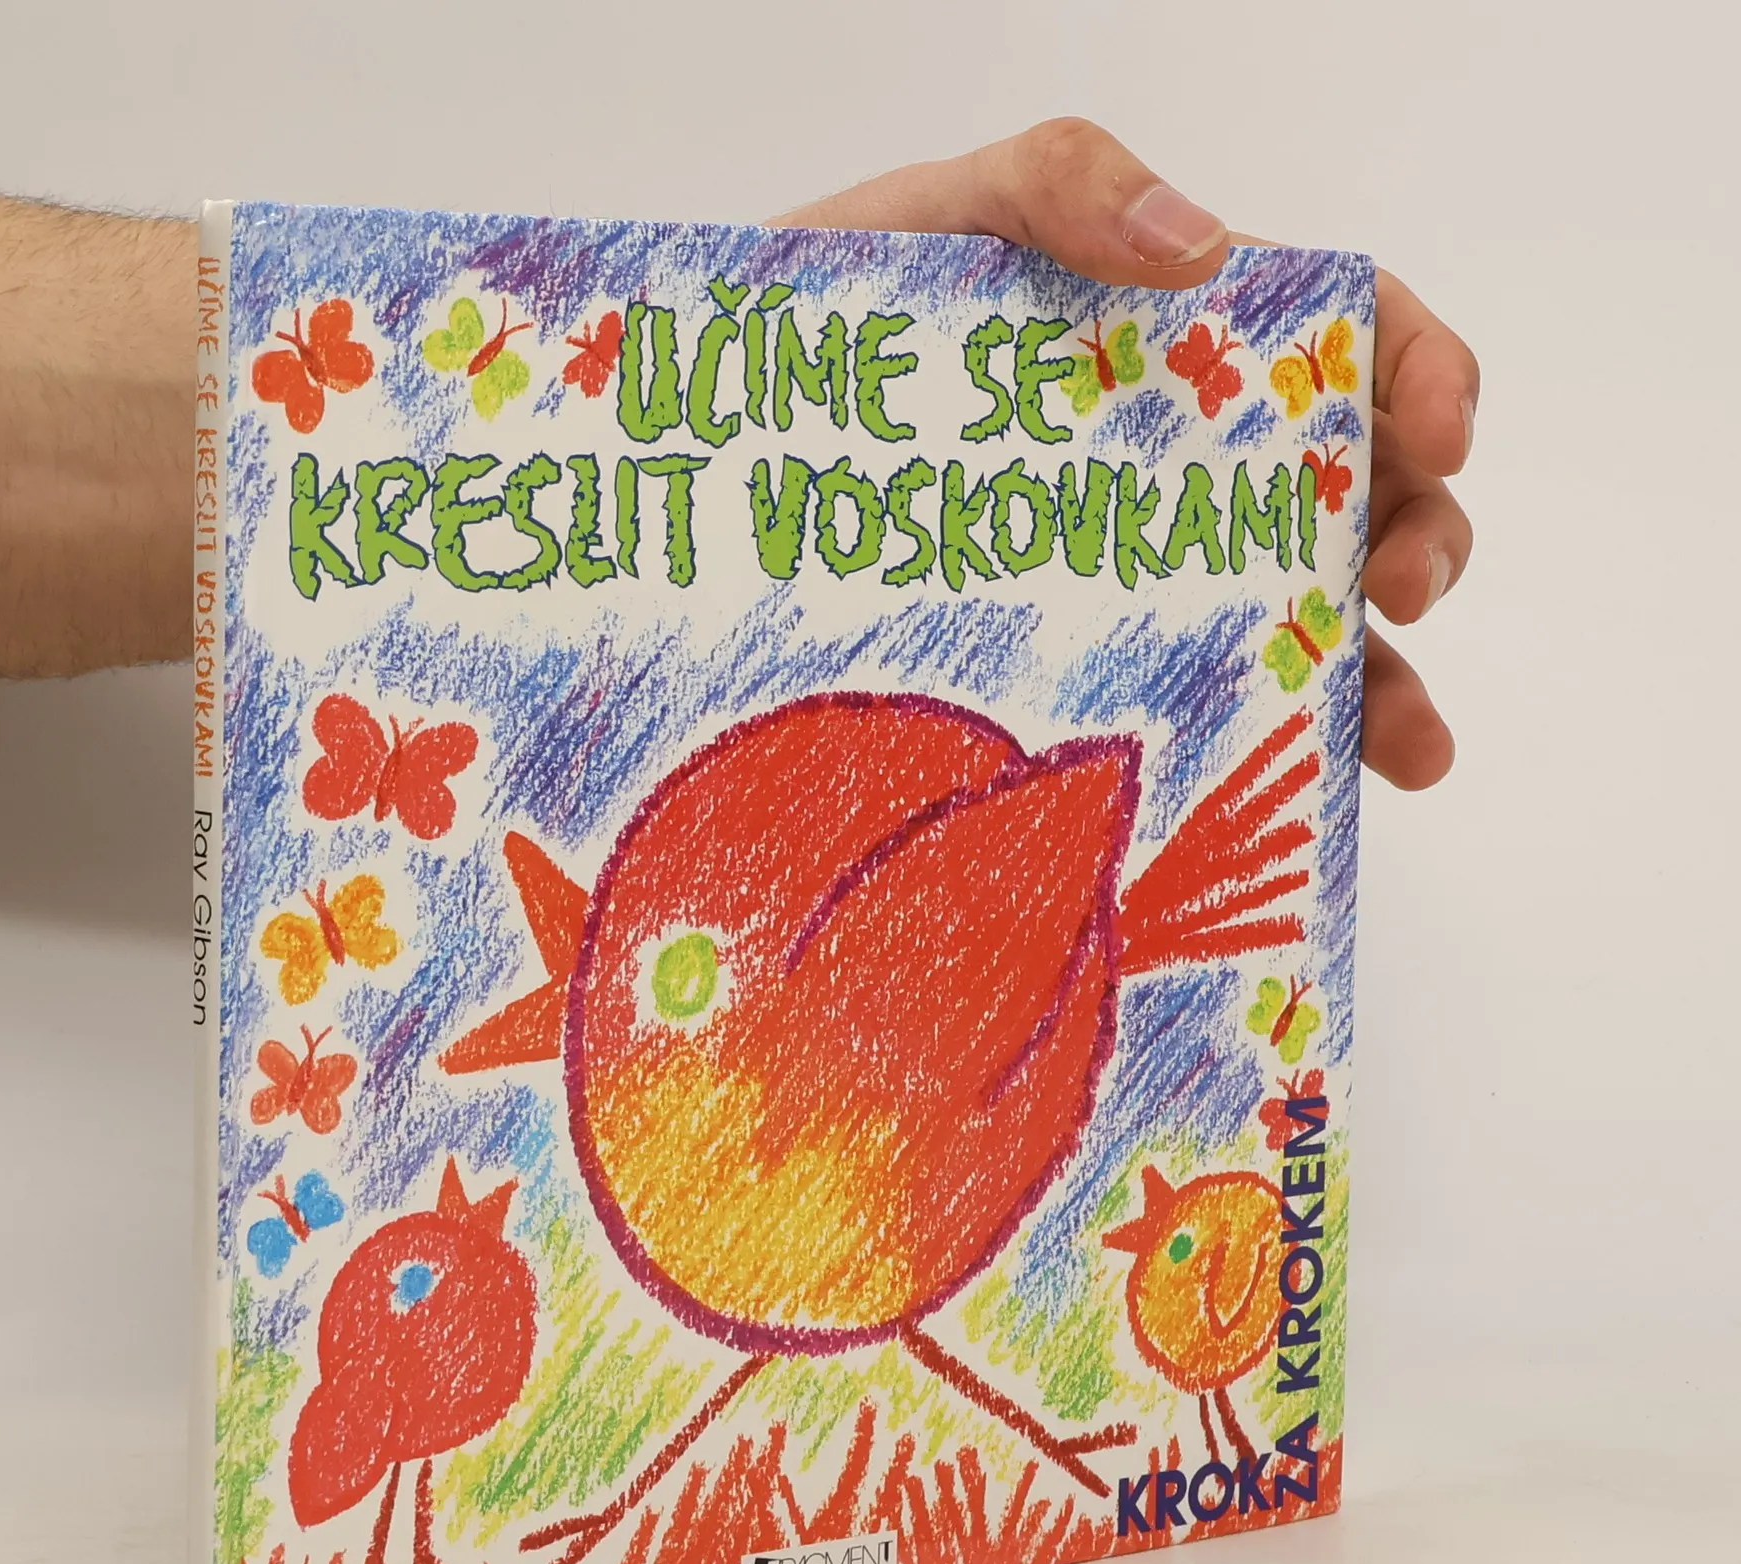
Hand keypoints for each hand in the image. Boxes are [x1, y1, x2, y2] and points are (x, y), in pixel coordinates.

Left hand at [774, 118, 1474, 790]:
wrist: (712, 444)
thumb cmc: (834, 322)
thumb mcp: (936, 219)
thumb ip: (1059, 183)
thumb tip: (1202, 244)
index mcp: (1181, 345)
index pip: (1349, 343)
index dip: (1427, 376)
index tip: (1439, 432)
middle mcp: (1186, 468)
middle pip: (1362, 494)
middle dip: (1419, 539)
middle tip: (1397, 589)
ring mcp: (1145, 575)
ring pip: (1309, 624)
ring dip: (1384, 684)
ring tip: (1409, 745)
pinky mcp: (1087, 666)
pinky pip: (1203, 712)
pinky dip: (1274, 751)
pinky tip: (1305, 791)